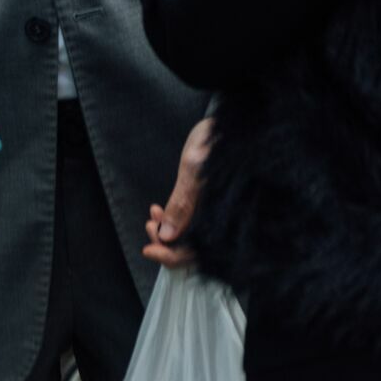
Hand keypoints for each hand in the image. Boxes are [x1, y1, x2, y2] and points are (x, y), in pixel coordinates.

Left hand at [142, 117, 212, 269]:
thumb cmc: (216, 139)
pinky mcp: (213, 207)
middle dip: (167, 243)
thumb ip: (183, 202)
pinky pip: (193, 225)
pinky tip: (161, 209)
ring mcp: (218, 215)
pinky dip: (174, 220)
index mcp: (224, 216)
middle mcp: (224, 222)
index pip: (197, 255)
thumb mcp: (195, 165)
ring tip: (153, 215)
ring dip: (168, 231)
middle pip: (194, 251)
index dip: (171, 257)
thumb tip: (167, 237)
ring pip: (192, 238)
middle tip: (150, 226)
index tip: (149, 250)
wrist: (231, 123)